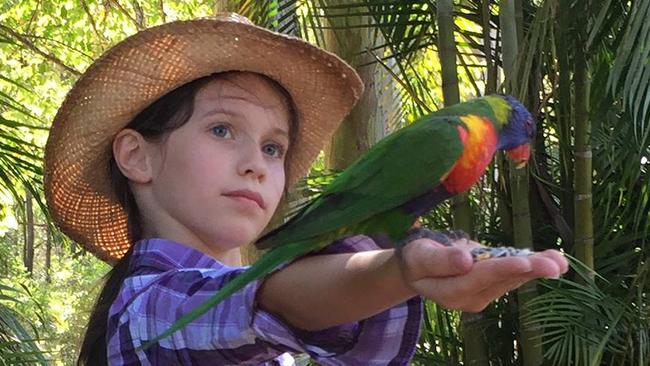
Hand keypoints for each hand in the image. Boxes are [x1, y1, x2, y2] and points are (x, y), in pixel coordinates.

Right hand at [397, 238, 567, 311]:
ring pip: (512, 279)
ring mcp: (483, 295)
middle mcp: (470, 299)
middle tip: (554, 264)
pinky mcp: (492, 286)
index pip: (478, 278)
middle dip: (528, 270)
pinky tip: (556, 260)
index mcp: (450, 292)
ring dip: (537, 268)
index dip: (501, 269)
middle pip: (501, 281)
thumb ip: (441, 260)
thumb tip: (465, 260)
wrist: (419, 267)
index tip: (523, 261)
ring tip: (560, 260)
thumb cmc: (417, 258)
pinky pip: (514, 275)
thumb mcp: (420, 256)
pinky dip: (534, 266)